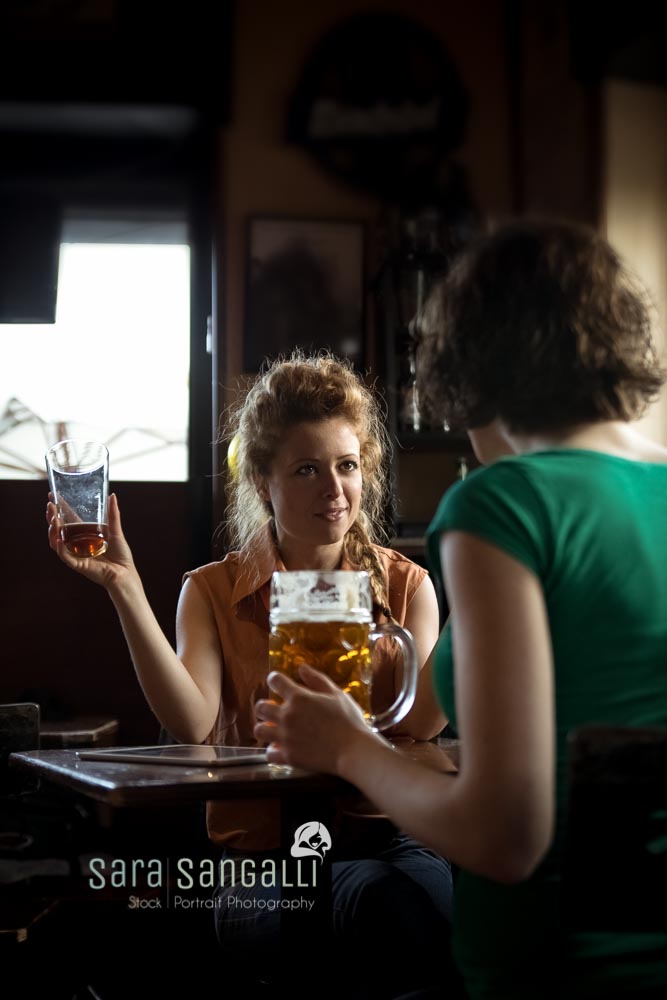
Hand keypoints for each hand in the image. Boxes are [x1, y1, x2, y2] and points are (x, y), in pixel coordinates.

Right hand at [46, 492, 136, 591]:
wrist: (125, 573)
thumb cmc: (120, 555)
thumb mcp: (116, 531)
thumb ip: (113, 514)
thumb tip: (112, 495)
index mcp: (84, 535)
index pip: (68, 520)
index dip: (60, 508)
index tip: (52, 495)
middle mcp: (77, 544)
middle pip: (59, 530)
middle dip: (52, 518)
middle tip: (50, 506)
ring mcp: (76, 555)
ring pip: (57, 543)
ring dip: (53, 531)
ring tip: (53, 519)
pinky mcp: (78, 565)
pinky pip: (65, 556)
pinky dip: (60, 548)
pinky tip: (58, 539)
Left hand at [254, 665, 379, 773]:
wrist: (354, 750)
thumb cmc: (349, 720)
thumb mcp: (336, 694)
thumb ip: (316, 679)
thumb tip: (301, 667)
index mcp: (299, 697)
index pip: (275, 680)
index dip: (276, 679)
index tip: (279, 683)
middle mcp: (287, 715)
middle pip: (260, 707)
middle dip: (265, 706)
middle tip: (275, 710)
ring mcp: (286, 737)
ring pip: (259, 730)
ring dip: (265, 728)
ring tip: (274, 730)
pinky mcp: (288, 756)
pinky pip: (269, 753)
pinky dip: (273, 750)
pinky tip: (281, 748)